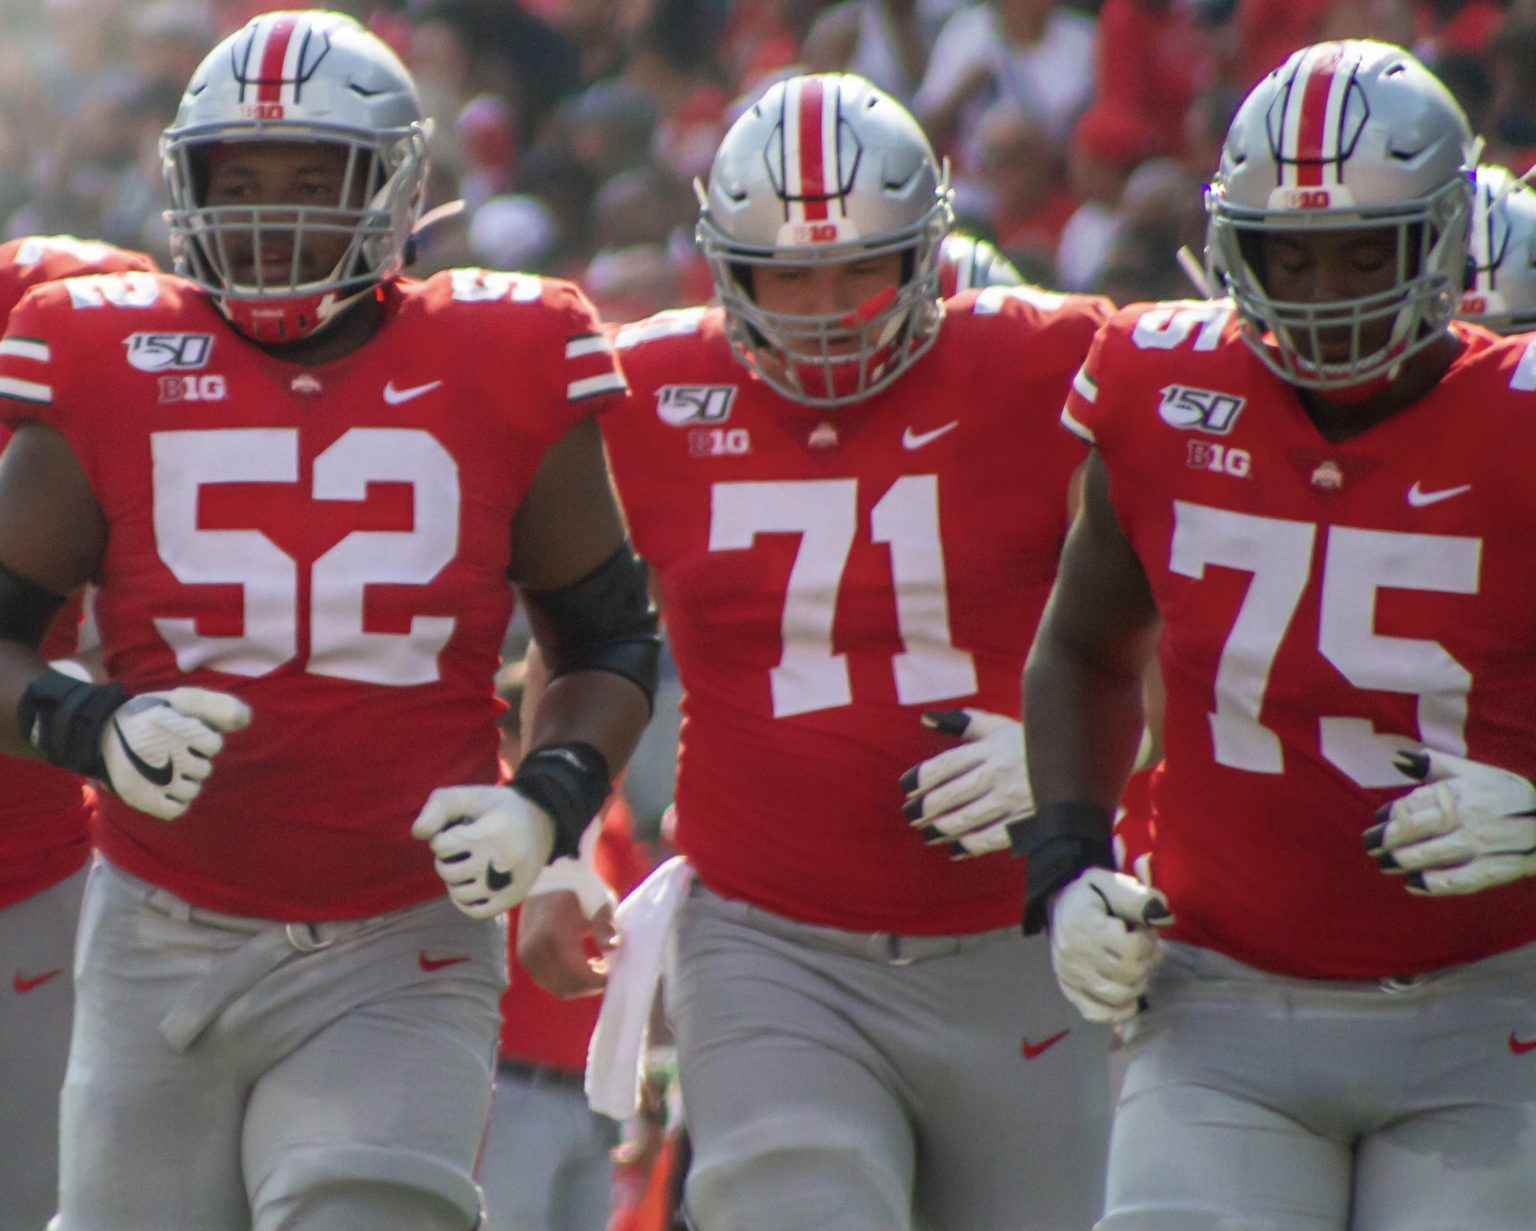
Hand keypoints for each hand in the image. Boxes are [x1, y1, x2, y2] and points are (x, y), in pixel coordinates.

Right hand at [100, 688, 251, 819]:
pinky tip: (164, 789)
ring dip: (184, 781)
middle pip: (203, 769)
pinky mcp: (140, 797)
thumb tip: (244, 719)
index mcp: (170, 724)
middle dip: (193, 761)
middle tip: (169, 752)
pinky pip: (176, 810)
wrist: (101, 732)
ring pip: (192, 790)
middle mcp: (160, 750)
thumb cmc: (153, 715)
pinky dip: (175, 802)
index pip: (212, 744)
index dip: (203, 740)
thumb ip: (217, 706)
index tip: (185, 735)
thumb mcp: (183, 700)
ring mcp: (150, 776)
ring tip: (165, 769)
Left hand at [412, 786, 554, 918]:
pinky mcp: (513, 897)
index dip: (442, 836)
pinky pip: (475, 911)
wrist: (542, 823)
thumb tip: (417, 834)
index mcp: (493, 832)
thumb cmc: (496, 809)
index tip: (459, 829)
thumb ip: (437, 807)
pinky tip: (470, 883)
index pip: (442, 845)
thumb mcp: (469, 796)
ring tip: (469, 863)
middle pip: (447, 870)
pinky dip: (465, 900)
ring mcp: (509, 882)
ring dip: (455, 879)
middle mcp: (504, 860)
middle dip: (446, 858)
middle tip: (463, 847)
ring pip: (458, 892)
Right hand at [518, 890, 616, 997]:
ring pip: (556, 986)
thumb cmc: (579, 887)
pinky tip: (581, 964)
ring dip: (577, 984)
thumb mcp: (597, 903)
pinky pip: (546, 980)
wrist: (550, 874)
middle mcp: (535, 948)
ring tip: (596, 965)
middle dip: (589, 985)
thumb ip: (604, 927)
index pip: (577, 974)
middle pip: (566, 986)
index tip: (613, 973)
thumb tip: (613, 947)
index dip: (597, 981)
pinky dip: (564, 979)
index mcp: (554, 934)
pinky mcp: (524, 956)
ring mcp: (526, 954)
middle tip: (606, 970)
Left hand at [900, 709, 1031, 857]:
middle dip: (925, 807)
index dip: (921, 777)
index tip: (905, 787)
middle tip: (910, 814)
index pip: (946, 765)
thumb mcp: (1001, 727)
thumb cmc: (1031, 744)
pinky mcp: (1027, 823)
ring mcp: (1014, 800)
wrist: (1080, 763)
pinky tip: (954, 848)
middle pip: (951, 794)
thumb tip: (926, 719)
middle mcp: (1000, 773)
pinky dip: (969, 845)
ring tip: (926, 832)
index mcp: (992, 748)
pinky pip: (991, 839)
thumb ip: (963, 723)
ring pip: (966, 819)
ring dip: (941, 828)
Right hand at [1049, 867, 1171, 1024]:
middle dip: (1145, 961)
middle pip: (1127, 973)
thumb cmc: (1090, 895)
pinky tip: (1129, 998)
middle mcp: (1074, 954)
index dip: (1147, 941)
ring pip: (1117, 996)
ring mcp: (1071, 976)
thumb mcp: (1111, 882)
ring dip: (1137, 983)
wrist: (1060, 907)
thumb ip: (1137, 898)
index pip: (1130, 948)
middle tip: (1144, 948)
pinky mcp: (1070, 990)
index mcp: (1084, 924)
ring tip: (1135, 965)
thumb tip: (1164, 918)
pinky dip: (1118, 1011)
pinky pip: (1097, 1013)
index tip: (1144, 930)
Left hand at [1365, 750, 1535, 894]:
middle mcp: (1476, 815)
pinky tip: (1414, 885)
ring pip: (1444, 853)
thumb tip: (1398, 758)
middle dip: (1394, 836)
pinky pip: (1467, 879)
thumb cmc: (1502, 793)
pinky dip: (1439, 884)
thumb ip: (1435, 764)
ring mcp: (1488, 844)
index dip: (1397, 809)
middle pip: (1428, 826)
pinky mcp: (1501, 868)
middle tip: (1369, 845)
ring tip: (1384, 864)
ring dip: (1410, 860)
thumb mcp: (1472, 771)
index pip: (1424, 799)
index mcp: (1466, 789)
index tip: (1378, 817)